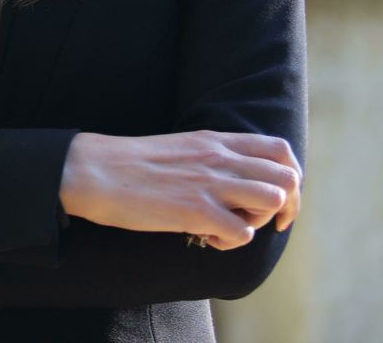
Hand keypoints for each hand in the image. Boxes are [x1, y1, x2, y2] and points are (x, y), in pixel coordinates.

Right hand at [59, 130, 302, 250]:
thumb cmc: (129, 164)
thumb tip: (234, 179)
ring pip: (272, 200)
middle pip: (287, 178)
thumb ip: (211, 157)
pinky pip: (242, 232)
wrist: (92, 170)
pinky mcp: (196, 210)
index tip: (275, 200)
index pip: (280, 151)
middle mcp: (219, 158)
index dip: (290, 179)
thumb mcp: (180, 147)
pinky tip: (206, 237)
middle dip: (284, 206)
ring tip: (228, 226)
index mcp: (214, 140)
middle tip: (256, 221)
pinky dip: (230, 242)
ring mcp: (209, 183)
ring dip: (258, 221)